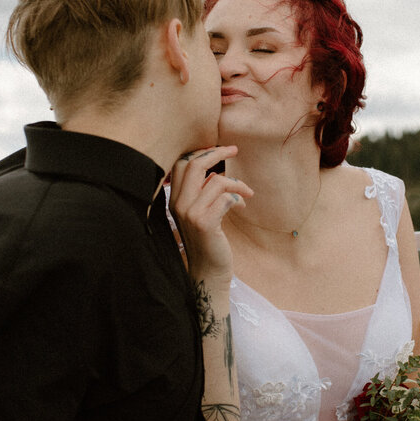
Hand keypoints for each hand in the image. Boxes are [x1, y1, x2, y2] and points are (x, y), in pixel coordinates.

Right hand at [169, 146, 252, 281]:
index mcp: (173, 200)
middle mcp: (178, 205)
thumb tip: (215, 169)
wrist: (208, 271)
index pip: (181, 164)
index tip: (218, 149)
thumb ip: (201, 192)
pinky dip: (238, 198)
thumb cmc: (208, 240)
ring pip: (215, 181)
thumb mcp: (199, 213)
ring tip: (246, 193)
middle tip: (234, 150)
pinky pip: (226, 198)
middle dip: (216, 153)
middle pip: (194, 165)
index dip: (201, 152)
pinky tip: (242, 206)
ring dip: (236, 183)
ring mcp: (190, 214)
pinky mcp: (205, 223)